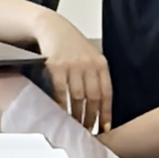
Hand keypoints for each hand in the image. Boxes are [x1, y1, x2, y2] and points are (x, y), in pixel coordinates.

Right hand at [31, 13, 112, 132]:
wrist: (51, 26)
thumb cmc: (70, 44)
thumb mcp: (89, 56)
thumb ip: (95, 75)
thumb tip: (98, 103)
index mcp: (100, 64)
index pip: (106, 93)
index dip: (106, 113)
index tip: (104, 128)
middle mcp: (89, 64)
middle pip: (92, 97)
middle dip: (90, 117)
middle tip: (87, 131)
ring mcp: (72, 65)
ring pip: (77, 96)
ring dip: (76, 114)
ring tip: (74, 126)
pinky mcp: (56, 65)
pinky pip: (59, 90)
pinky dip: (60, 104)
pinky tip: (60, 113)